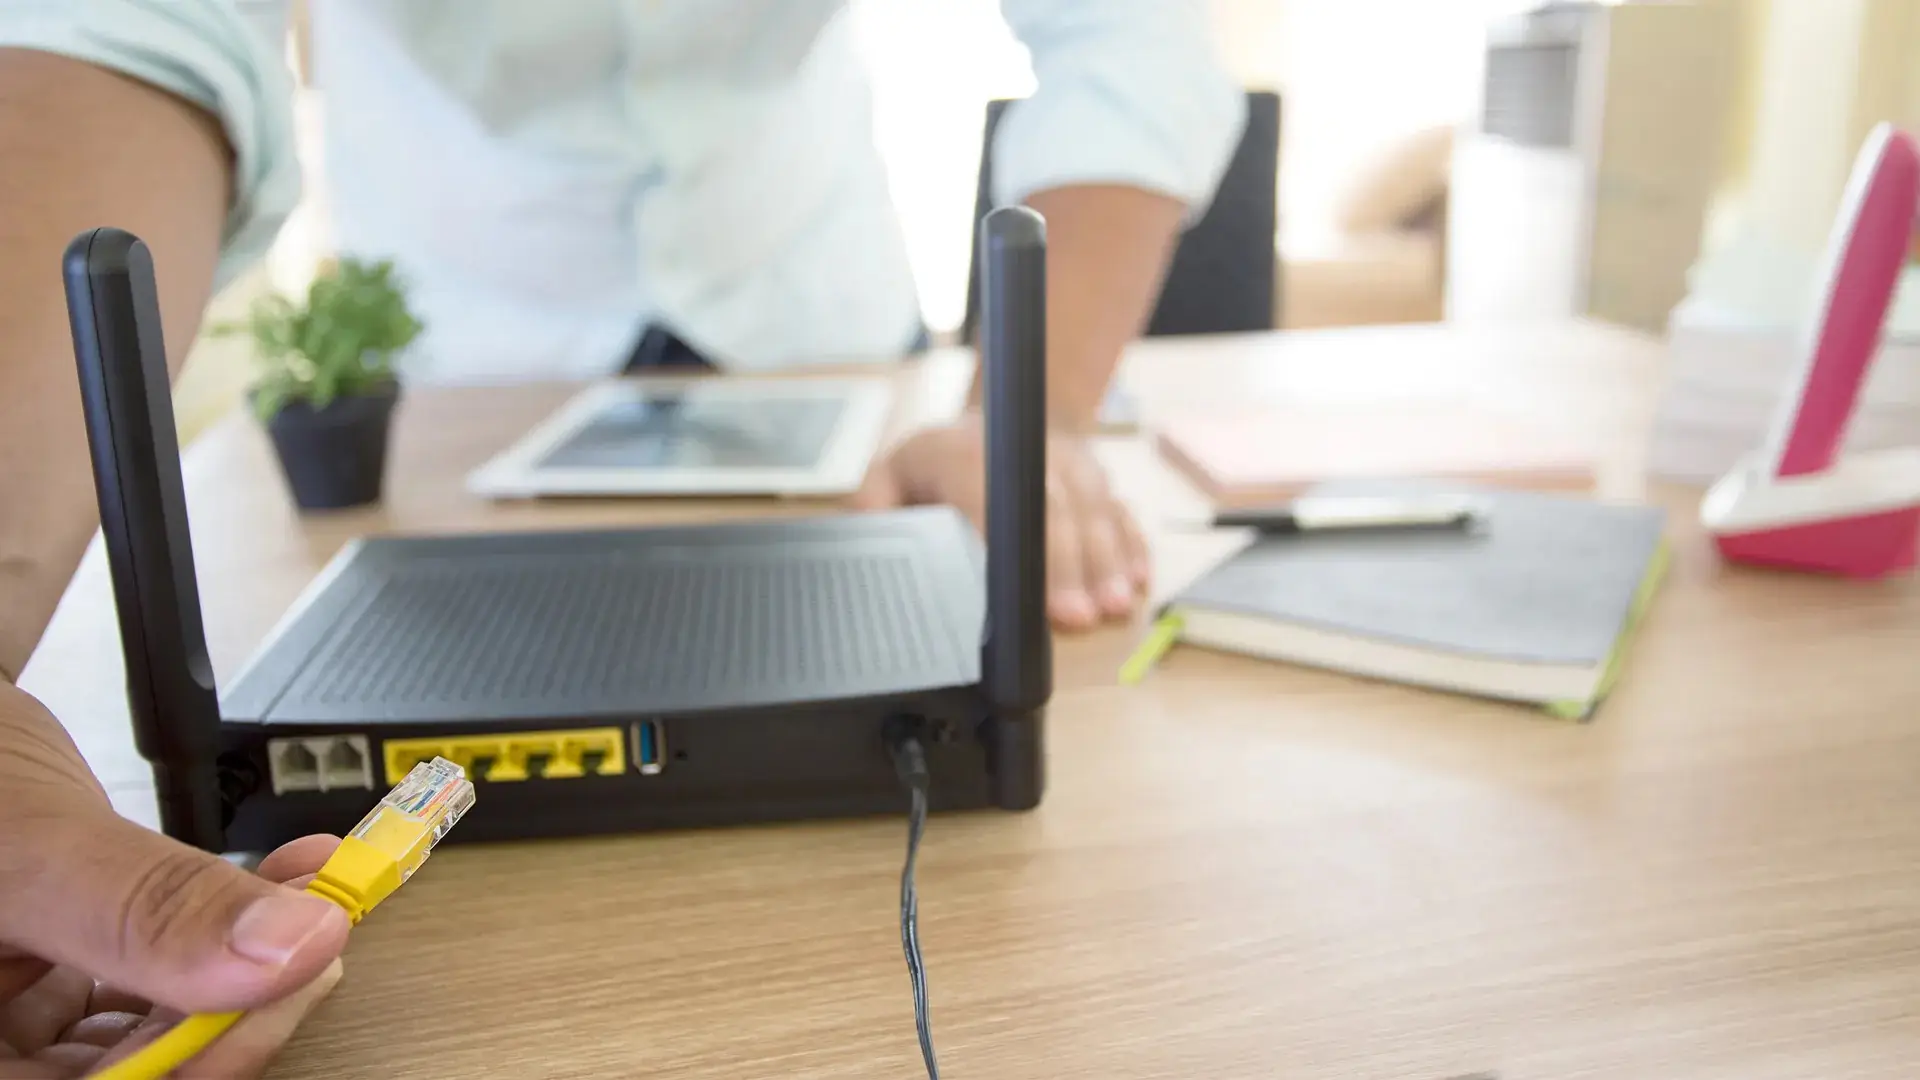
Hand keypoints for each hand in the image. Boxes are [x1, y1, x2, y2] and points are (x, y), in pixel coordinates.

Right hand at [0, 679, 349, 1077]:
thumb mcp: (30, 841)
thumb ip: (149, 907)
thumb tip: (286, 949)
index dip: (190, 1068)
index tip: (276, 1000)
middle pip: (119, 1074)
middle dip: (232, 1016)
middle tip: (311, 949)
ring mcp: (9, 1008)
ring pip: (143, 1030)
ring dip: (243, 973)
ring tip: (309, 908)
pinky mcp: (47, 965)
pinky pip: (145, 975)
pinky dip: (218, 935)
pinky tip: (279, 888)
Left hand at [852, 410, 1151, 629]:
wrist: (1000, 413)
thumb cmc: (940, 463)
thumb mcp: (892, 473)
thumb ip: (876, 508)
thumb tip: (872, 541)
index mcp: (964, 453)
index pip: (994, 494)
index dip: (1013, 543)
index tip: (1026, 590)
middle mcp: (1024, 450)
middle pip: (1056, 505)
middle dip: (1068, 565)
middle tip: (1077, 616)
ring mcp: (1068, 461)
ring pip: (1096, 507)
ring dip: (1107, 560)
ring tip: (1113, 605)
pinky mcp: (1098, 477)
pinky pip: (1121, 510)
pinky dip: (1132, 545)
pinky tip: (1137, 581)